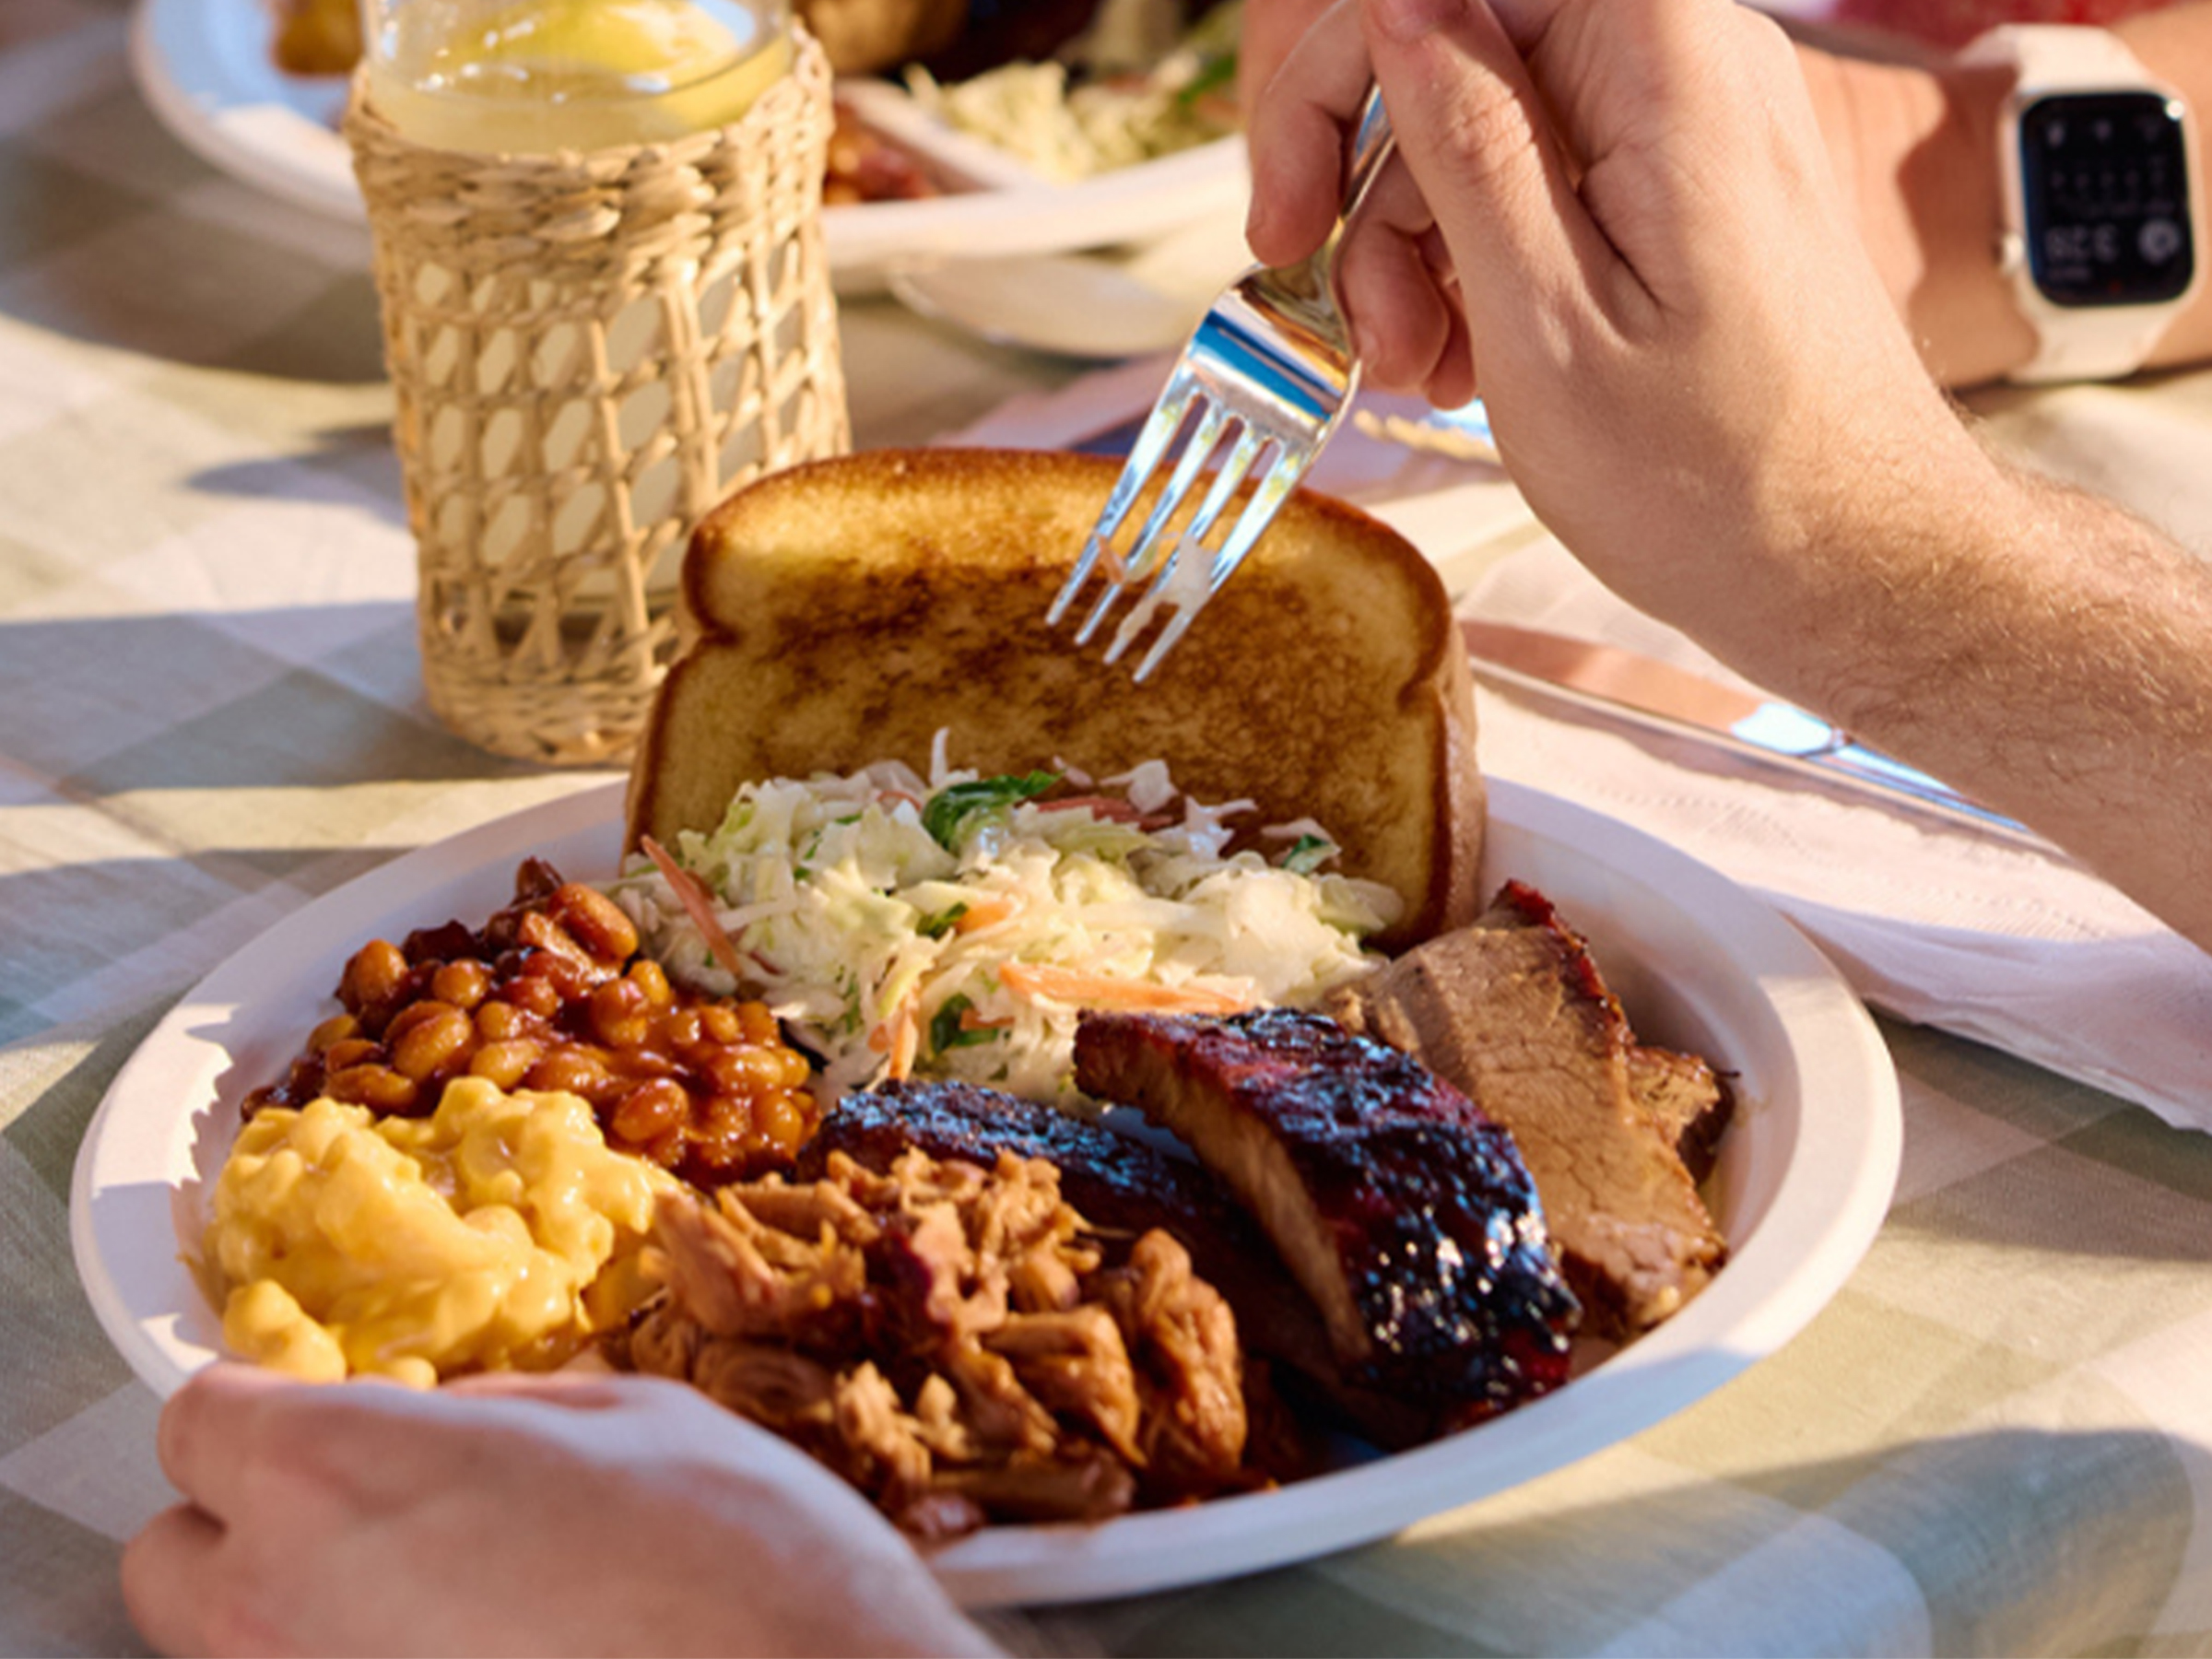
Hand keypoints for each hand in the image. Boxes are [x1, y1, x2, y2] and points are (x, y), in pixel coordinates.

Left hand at [123, 1364, 996, 1657]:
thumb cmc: (732, 1555)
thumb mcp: (622, 1416)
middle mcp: (283, 1609)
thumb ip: (493, 1415)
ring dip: (304, 1611)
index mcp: (341, 1472)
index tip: (319, 1406)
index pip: (198, 1419)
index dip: (262, 1404)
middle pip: (170, 1558)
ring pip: (234, 1646)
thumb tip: (443, 1431)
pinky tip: (479, 1650)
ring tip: (439, 1597)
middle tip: (364, 1510)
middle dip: (247, 1524)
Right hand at [1242, 0, 2000, 688]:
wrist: (1859, 570)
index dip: (1334, 84)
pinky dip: (1482, 267)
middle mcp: (1686, 59)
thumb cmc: (1718, 482)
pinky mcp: (1688, 187)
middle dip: (1375, 197)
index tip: (1286, 220)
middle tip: (1364, 337)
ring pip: (1485, 131)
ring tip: (1428, 379)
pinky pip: (1543, 185)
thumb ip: (1466, 140)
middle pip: (1456, 52)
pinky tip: (1471, 366)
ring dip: (1420, 253)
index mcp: (1660, 59)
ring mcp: (1691, 122)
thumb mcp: (1546, 323)